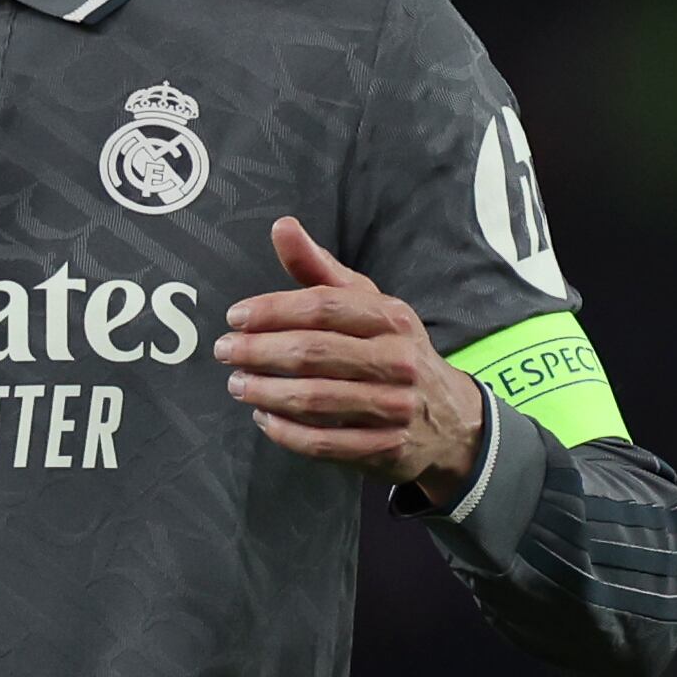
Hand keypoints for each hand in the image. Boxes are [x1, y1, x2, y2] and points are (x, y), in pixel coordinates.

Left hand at [214, 215, 486, 503]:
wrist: (452, 419)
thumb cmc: (394, 351)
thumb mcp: (369, 305)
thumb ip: (321, 269)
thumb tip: (282, 226)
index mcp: (392, 318)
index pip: (323, 307)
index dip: (272, 310)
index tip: (235, 317)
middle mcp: (397, 360)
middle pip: (314, 353)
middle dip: (258, 351)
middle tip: (224, 351)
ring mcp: (394, 408)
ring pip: (315, 400)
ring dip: (266, 392)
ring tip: (237, 384)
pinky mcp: (386, 449)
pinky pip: (324, 443)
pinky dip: (286, 433)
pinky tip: (263, 418)